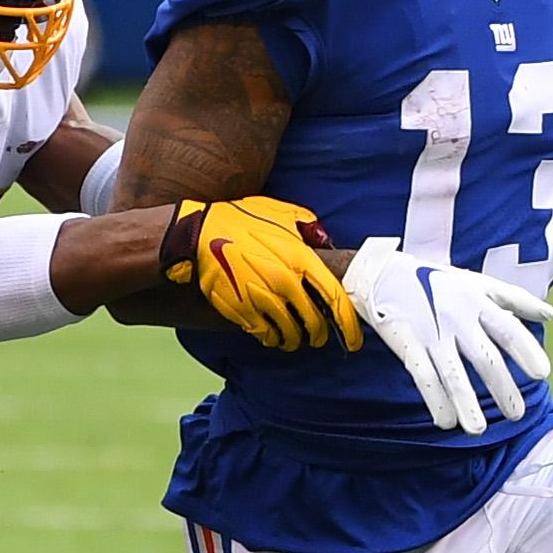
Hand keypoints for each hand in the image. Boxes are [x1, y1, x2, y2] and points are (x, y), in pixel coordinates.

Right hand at [160, 196, 361, 351]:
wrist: (198, 233)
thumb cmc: (239, 220)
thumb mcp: (280, 213)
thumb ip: (308, 226)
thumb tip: (324, 239)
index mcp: (300, 258)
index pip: (335, 299)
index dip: (349, 325)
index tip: (354, 339)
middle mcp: (285, 282)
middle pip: (314, 323)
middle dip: (319, 335)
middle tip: (317, 337)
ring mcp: (263, 299)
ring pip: (290, 334)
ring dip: (295, 339)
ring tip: (293, 337)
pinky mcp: (242, 311)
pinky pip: (265, 335)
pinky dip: (271, 338)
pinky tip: (271, 334)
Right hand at [342, 236, 552, 434]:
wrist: (381, 272)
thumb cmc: (436, 280)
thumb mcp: (477, 282)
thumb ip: (515, 298)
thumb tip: (549, 314)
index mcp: (477, 301)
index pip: (507, 329)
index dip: (526, 350)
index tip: (542, 374)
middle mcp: (457, 316)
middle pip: (484, 357)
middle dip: (502, 386)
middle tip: (517, 414)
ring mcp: (431, 331)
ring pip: (452, 373)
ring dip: (466, 403)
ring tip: (479, 431)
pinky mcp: (407, 343)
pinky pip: (423, 376)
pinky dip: (435, 399)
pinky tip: (446, 422)